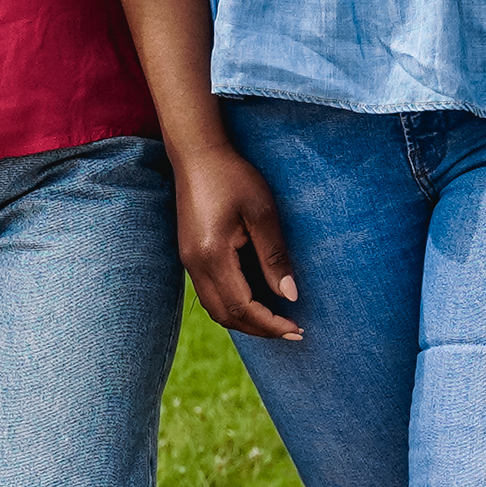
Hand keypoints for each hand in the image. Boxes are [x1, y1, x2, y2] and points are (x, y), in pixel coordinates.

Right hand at [165, 139, 302, 341]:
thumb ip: (274, 256)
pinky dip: (234, 306)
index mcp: (212, 256)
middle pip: (226, 315)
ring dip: (246, 320)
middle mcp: (195, 265)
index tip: (296, 329)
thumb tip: (289, 296)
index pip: (242, 307)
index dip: (270, 323)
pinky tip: (256, 300)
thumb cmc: (233, 178)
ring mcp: (188, 262)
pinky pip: (211, 294)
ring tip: (277, 321)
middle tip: (292, 331)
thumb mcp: (262, 213)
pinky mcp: (190, 255)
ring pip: (215, 308)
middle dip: (259, 329)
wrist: (197, 155)